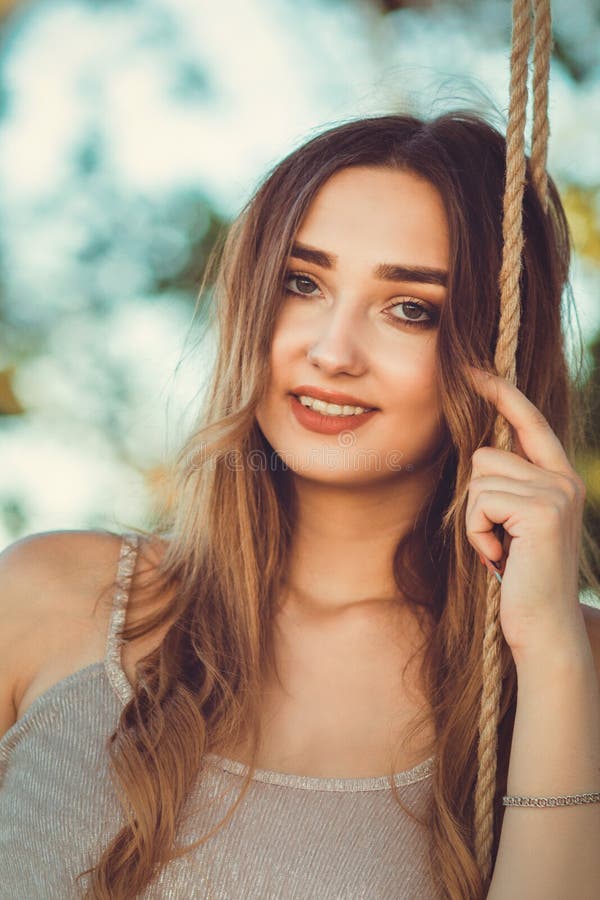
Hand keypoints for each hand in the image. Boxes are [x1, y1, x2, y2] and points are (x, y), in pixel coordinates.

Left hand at [466, 365, 586, 659]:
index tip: (473, 369)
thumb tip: (479, 449)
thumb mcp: (512, 522)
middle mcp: (564, 478)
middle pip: (485, 455)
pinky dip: (478, 533)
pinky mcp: (543, 510)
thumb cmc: (519, 576)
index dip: (502, 393)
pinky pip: (480, 501)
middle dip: (477, 498)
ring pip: (479, 478)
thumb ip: (507, 485)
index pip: (529, 422)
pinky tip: (499, 558)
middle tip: (498, 539)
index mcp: (559, 478)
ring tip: (500, 550)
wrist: (542, 625)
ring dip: (475, 519)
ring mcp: (557, 492)